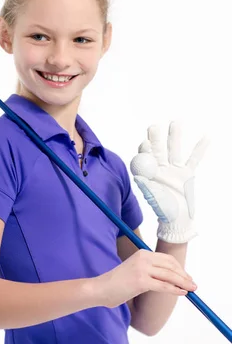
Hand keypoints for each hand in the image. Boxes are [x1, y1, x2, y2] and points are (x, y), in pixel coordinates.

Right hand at [97, 249, 196, 308]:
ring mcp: (142, 269)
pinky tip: (182, 293)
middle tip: (193, 284)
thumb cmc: (117, 283)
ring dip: (183, 283)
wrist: (101, 288)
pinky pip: (164, 286)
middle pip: (171, 266)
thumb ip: (149, 271)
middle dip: (184, 275)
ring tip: (191, 289)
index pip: (167, 259)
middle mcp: (143, 258)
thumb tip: (169, 278)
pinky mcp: (141, 281)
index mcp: (142, 253)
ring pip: (170, 275)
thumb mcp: (135, 271)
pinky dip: (175, 289)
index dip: (180, 268)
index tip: (186, 277)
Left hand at [130, 121, 209, 242]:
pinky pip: (194, 159)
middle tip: (154, 126)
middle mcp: (161, 169)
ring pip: (174, 150)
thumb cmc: (163, 210)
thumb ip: (146, 186)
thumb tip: (137, 176)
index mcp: (149, 173)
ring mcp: (174, 170)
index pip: (145, 157)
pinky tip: (206, 137)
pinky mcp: (187, 174)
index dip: (145, 149)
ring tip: (175, 123)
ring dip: (175, 136)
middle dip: (157, 138)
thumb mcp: (154, 198)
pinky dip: (200, 148)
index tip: (145, 143)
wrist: (178, 220)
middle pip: (158, 149)